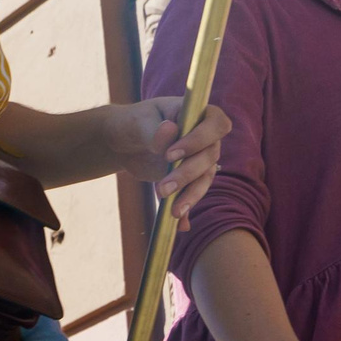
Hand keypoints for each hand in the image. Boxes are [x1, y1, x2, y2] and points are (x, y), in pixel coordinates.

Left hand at [112, 96, 230, 210]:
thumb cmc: (133, 124)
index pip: (215, 125)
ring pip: (204, 179)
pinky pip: (191, 195)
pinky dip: (186, 211)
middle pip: (209, 157)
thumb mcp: (138, 123)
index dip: (198, 140)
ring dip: (190, 196)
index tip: (170, 154)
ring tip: (172, 212)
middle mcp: (207, 138)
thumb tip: (170, 130)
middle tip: (163, 187)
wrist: (124, 143)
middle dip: (187, 174)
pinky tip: (181, 226)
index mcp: (200, 114)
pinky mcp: (189, 179)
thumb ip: (153, 129)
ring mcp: (200, 159)